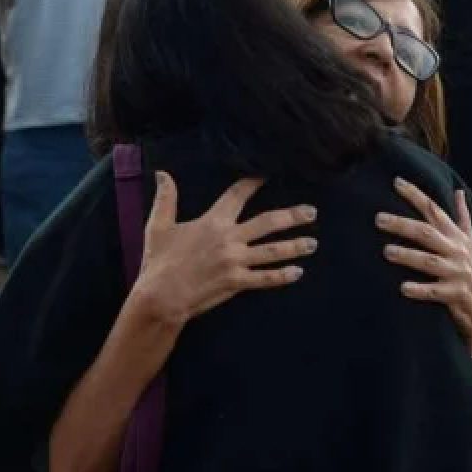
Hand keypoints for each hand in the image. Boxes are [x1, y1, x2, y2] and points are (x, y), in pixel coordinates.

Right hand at [133, 173, 317, 325]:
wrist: (161, 297)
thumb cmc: (159, 262)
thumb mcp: (158, 226)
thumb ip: (166, 198)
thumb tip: (162, 173)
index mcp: (213, 222)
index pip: (238, 195)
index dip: (253, 183)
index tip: (268, 174)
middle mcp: (229, 239)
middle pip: (268, 223)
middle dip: (292, 216)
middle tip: (311, 212)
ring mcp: (236, 262)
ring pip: (273, 251)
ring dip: (295, 246)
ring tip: (313, 243)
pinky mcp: (237, 283)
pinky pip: (265, 278)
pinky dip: (283, 276)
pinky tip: (298, 272)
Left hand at [376, 178, 471, 355]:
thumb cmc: (469, 272)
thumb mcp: (470, 243)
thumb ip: (462, 217)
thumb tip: (458, 191)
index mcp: (457, 237)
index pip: (434, 210)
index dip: (416, 195)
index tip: (396, 181)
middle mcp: (458, 251)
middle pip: (427, 233)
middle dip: (402, 224)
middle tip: (378, 219)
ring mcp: (458, 273)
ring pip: (429, 261)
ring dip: (408, 255)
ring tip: (386, 251)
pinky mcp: (456, 295)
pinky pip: (435, 291)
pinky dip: (420, 289)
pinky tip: (403, 288)